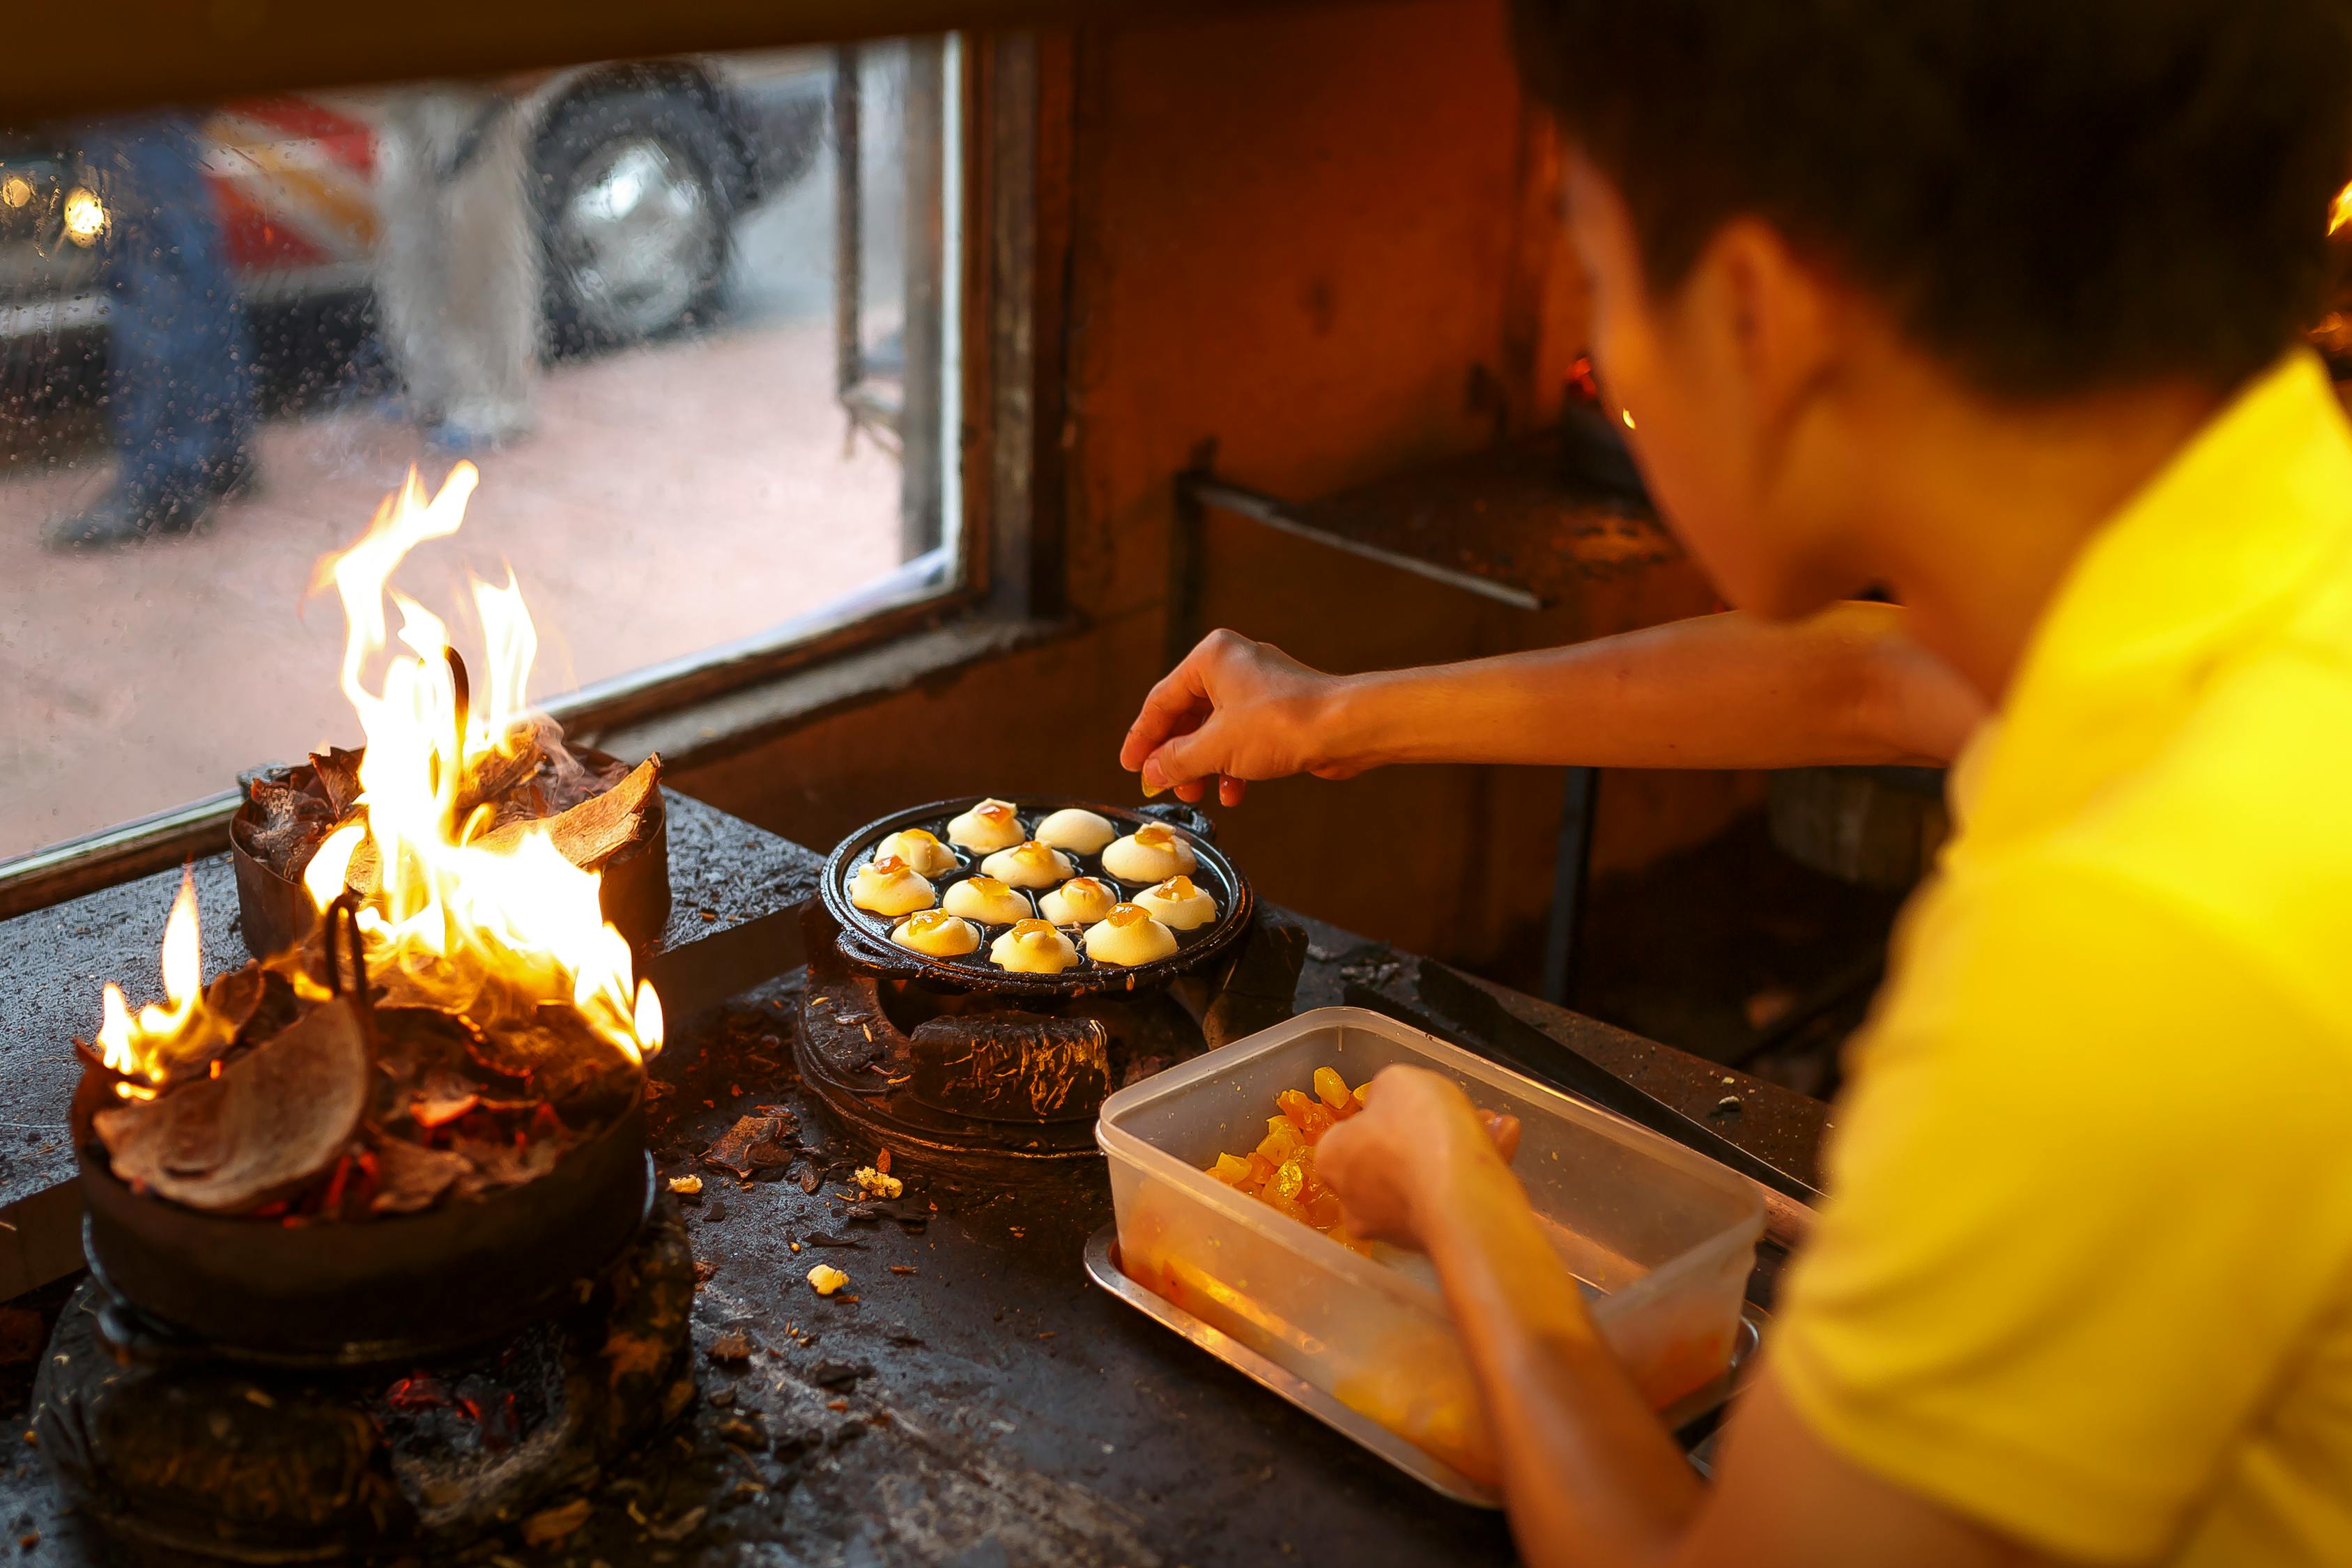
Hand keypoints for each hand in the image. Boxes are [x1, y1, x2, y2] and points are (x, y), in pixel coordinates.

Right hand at [1119, 630, 1362, 805]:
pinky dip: (1233, 763)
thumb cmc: (1283, 723)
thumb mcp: (1216, 748)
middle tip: (1165, 785)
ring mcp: (1258, 686)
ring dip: (1204, 765)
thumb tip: (1151, 772)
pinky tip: (1234, 791)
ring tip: (1197, 794)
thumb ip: (1176, 760)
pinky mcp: (1278, 709)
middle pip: (1188, 715)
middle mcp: (1233, 664)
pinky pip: (1242, 736)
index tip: (1130, 765)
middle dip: (1177, 756)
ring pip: (1215, 729)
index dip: (1142, 737)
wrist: (1345, 728)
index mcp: (1211, 658)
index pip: (1162, 700)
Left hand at [1317, 1065, 1520, 1248]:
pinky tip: (1504, 1145)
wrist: (1464, 1197)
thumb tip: (1391, 1106)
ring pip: (1428, 1181)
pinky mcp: (1433, 1244)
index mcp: (1332, 1159)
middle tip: (1464, 1115)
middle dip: (1431, 1135)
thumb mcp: (1398, 1081)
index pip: (1350, 1135)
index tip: (1415, 1107)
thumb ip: (1388, 1093)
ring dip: (1460, 1152)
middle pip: (1393, 1161)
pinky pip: (1452, 1201)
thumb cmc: (1418, 1130)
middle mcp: (1353, 1202)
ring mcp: (1393, 1229)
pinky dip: (1476, 1175)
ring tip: (1495, 1126)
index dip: (1384, 1117)